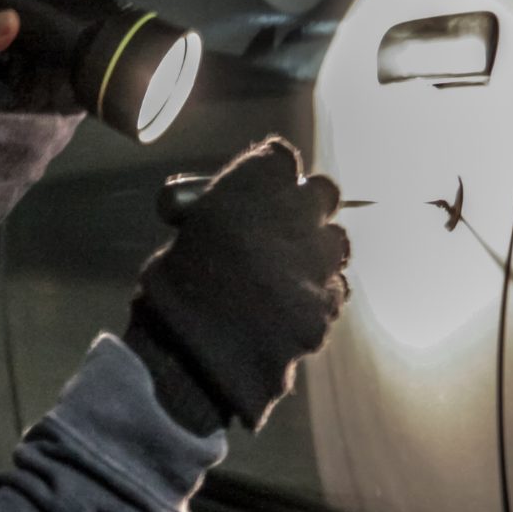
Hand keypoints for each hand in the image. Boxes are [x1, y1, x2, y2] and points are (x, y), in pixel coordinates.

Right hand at [123, 137, 349, 434]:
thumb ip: (217, 209)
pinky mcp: (329, 305)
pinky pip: (334, 291)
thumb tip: (230, 213)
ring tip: (284, 277)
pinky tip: (289, 311)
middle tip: (283, 231)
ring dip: (317, 253)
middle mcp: (298, 210)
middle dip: (307, 207)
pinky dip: (317, 297)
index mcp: (256, 182)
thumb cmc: (176, 287)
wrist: (193, 353)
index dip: (272, 175)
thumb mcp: (186, 231)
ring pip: (336, 243)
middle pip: (323, 193)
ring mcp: (320, 259)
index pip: (281, 159)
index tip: (262, 191)